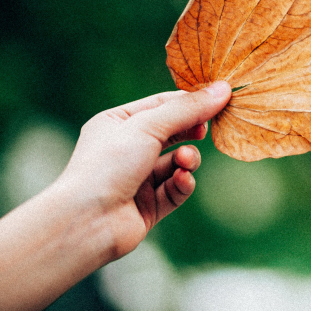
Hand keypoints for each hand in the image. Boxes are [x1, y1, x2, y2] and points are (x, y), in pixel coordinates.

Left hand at [0, 81, 230, 310]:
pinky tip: (181, 180)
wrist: (88, 220)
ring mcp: (137, 179)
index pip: (160, 104)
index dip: (189, 102)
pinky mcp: (148, 206)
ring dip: (186, 160)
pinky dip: (182, 183)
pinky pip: (175, 189)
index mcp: (116, 123)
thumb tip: (222, 90)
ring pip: (176, 163)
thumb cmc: (108, 164)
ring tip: (185, 161)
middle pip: (171, 133)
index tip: (219, 99)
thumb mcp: (148, 126)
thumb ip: (187, 109)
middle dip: (191, 131)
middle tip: (206, 130)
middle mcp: (126, 149)